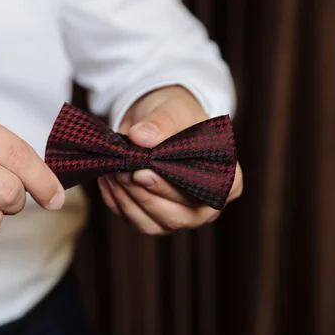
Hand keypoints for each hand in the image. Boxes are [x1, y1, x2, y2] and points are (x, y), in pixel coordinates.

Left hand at [98, 86, 242, 234]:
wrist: (157, 122)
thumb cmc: (177, 117)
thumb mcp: (173, 110)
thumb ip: (162, 123)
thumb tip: (141, 137)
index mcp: (227, 182)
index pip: (203, 196)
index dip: (173, 189)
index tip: (144, 173)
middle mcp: (205, 207)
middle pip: (176, 216)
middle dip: (145, 195)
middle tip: (123, 171)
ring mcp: (178, 216)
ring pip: (151, 224)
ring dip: (127, 199)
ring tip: (112, 172)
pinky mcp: (152, 219)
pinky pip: (132, 219)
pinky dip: (116, 201)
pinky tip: (107, 180)